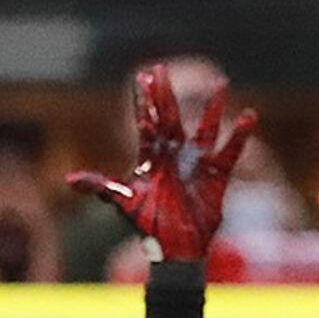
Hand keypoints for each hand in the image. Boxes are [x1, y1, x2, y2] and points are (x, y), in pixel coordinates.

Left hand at [72, 64, 259, 262]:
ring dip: (213, 107)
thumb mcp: (124, 202)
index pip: (146, 121)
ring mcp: (196, 163)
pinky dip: (240, 136)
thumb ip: (100, 186)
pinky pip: (230, 152)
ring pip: (206, 128)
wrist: (175, 249)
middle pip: (171, 116)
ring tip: (221, 83)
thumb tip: (69, 180)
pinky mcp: (216, 176)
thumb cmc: (148, 225)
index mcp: (151, 156)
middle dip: (166, 94)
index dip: (144, 100)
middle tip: (161, 68)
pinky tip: (249, 117)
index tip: (142, 76)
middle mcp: (174, 154)